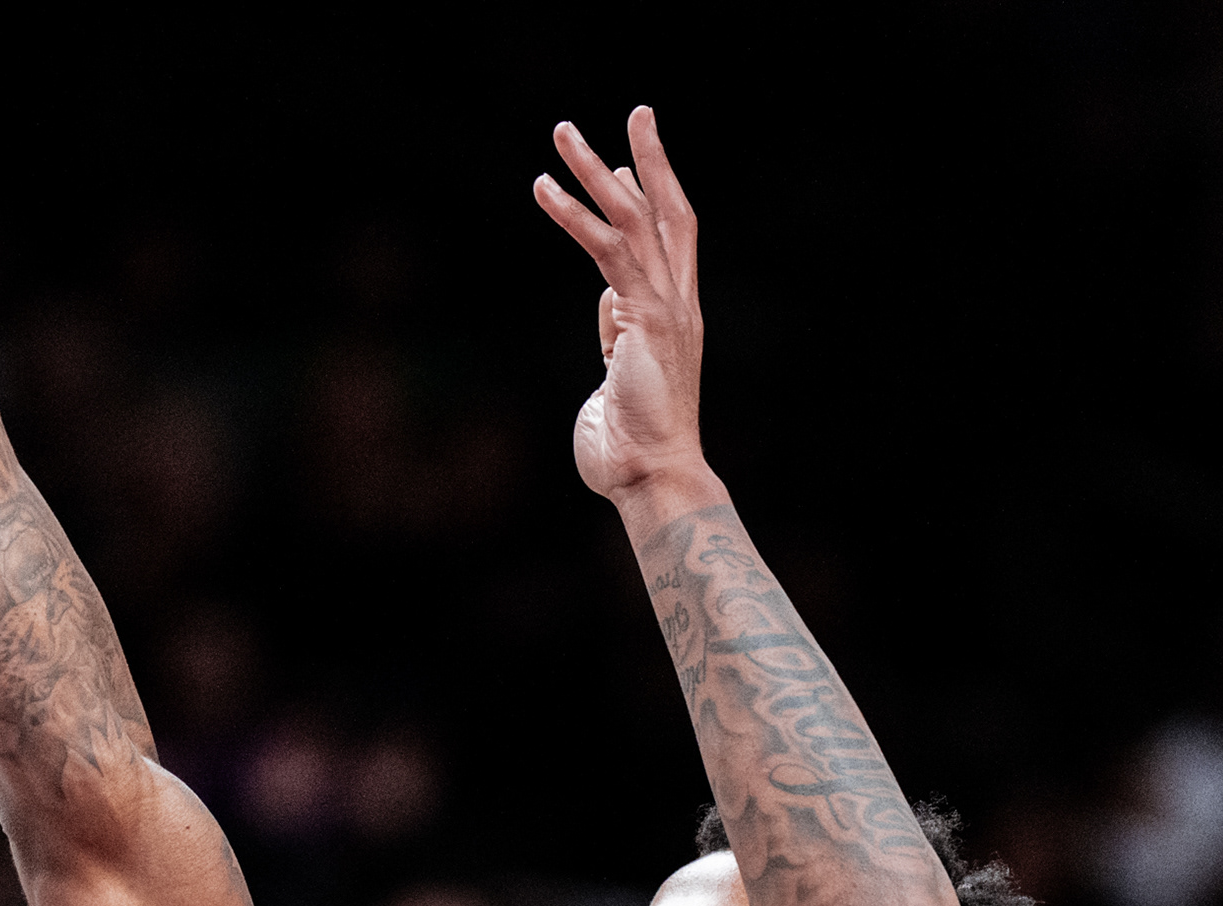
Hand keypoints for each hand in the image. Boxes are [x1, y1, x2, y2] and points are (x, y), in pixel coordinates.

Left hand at [532, 108, 708, 506]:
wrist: (652, 476)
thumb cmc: (630, 445)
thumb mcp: (619, 376)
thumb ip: (616, 335)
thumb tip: (608, 305)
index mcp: (674, 317)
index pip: (674, 240)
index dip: (658, 195)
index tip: (630, 161)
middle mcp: (678, 303)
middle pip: (672, 213)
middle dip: (652, 159)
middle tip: (637, 111)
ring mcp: (666, 307)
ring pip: (635, 218)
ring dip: (598, 171)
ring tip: (563, 134)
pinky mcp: (645, 317)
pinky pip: (606, 251)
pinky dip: (573, 215)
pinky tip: (543, 189)